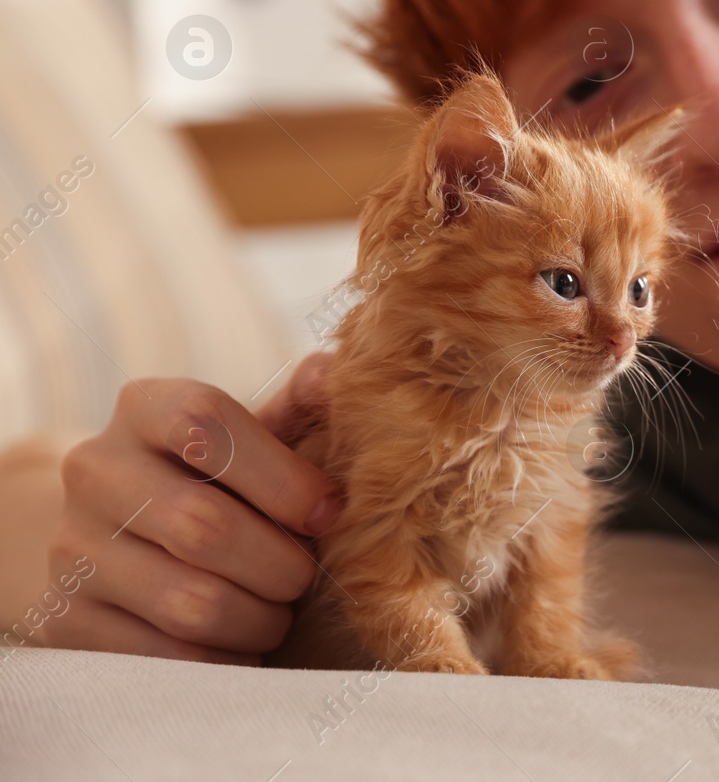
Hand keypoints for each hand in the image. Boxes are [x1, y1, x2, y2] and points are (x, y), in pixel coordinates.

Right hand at [36, 355, 338, 663]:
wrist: (125, 538)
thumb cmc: (224, 480)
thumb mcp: (259, 435)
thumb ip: (302, 406)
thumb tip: (338, 372)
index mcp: (146, 407)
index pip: (208, 425)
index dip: (283, 476)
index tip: (328, 515)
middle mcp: (95, 468)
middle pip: (203, 526)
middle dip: (280, 565)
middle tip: (305, 577)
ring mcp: (72, 546)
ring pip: (189, 602)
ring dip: (258, 619)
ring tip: (276, 613)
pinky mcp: (65, 618)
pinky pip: (165, 657)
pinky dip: (222, 659)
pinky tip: (241, 645)